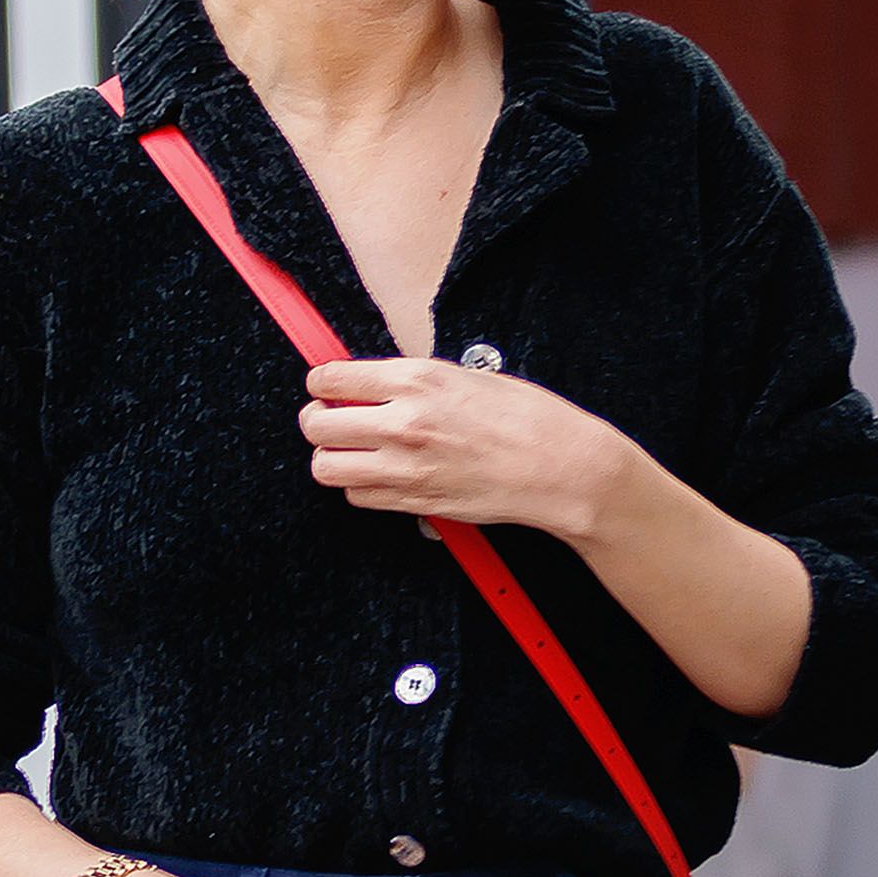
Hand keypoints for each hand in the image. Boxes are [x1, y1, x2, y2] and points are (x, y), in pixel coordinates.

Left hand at [301, 357, 630, 539]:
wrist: (560, 467)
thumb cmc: (528, 418)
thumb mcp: (468, 376)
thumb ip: (414, 381)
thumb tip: (373, 385)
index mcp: (416, 379)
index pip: (330, 378)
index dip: (321, 383)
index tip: (327, 387)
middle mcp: (403, 422)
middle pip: (316, 425)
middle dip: (317, 420)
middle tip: (330, 419)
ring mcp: (405, 466)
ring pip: (326, 467)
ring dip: (332, 457)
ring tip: (351, 451)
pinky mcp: (414, 500)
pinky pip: (358, 497)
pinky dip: (361, 487)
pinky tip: (382, 474)